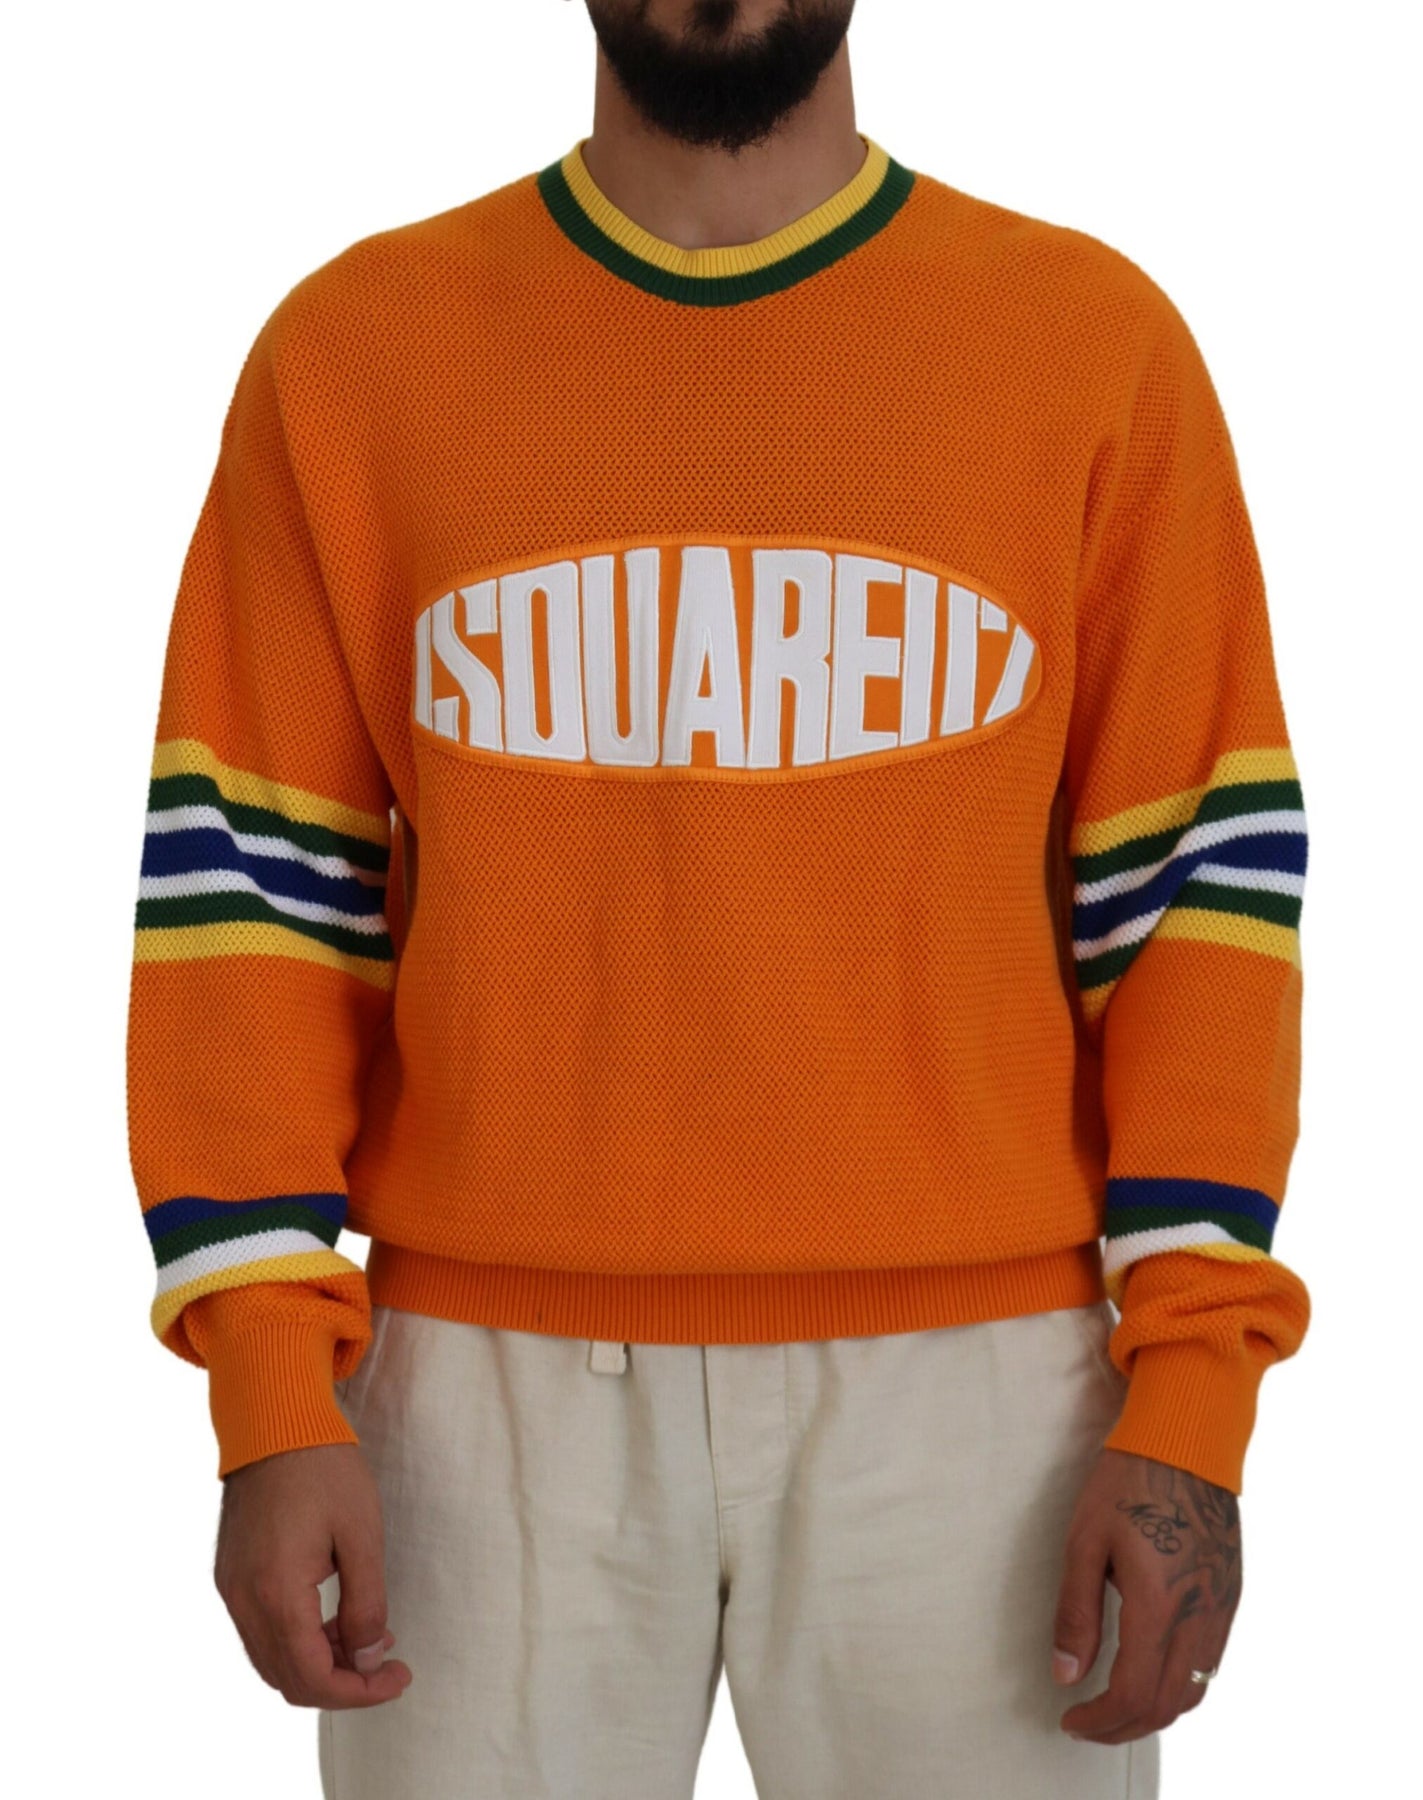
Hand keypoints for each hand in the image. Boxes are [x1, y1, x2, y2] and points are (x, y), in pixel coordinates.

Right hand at [214, 1442, 413, 1708]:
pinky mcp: (230, 1575)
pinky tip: (334, 1616)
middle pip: (288, 1680)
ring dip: (319, 1662)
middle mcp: (243, 1601)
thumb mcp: (362, 1534)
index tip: (398, 1676)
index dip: (359, 1692)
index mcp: (277, 1594)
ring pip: (271, 1660)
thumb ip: (366, 1604)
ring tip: (367, 1636)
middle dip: (342, 1683)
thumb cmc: (324, 1469)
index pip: (313, 1677)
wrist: (274, 1422)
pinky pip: (260, 1632)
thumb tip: (367, 1659)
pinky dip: (297, 1640)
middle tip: (388, 1662)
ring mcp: (231, 1589)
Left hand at [1051, 1446, 1240, 1743]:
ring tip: (1115, 1706)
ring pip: (1194, 1692)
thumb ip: (1076, 1613)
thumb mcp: (1085, 1543)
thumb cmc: (1128, 1484)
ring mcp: (1222, 1610)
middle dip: (1123, 1727)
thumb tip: (1065, 1674)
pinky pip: (1210, 1664)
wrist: (1185, 1443)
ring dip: (1154, 1711)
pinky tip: (1152, 1673)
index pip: (1132, 1694)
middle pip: (1165, 1705)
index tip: (1070, 1720)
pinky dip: (1180, 1686)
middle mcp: (1198, 1618)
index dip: (1099, 1721)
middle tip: (1087, 1723)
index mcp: (1158, 1606)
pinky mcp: (1231, 1597)